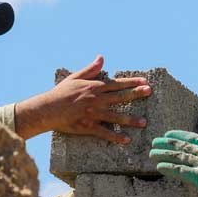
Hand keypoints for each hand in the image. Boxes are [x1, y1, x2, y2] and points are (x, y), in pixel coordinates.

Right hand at [15, 55, 151, 141]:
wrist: (47, 109)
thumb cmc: (60, 93)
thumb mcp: (75, 77)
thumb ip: (91, 69)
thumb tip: (101, 57)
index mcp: (94, 87)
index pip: (117, 84)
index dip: (132, 82)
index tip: (144, 81)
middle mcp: (97, 100)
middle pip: (120, 97)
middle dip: (137, 94)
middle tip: (150, 92)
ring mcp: (93, 114)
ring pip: (116, 116)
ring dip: (131, 120)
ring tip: (144, 122)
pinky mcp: (88, 126)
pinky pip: (104, 132)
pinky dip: (116, 136)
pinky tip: (126, 139)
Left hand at [150, 130, 197, 196]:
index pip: (192, 138)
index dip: (178, 136)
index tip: (167, 134)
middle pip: (182, 146)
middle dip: (166, 144)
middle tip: (154, 142)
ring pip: (178, 157)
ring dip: (163, 154)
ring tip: (152, 153)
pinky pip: (180, 170)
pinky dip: (168, 167)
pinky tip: (159, 166)